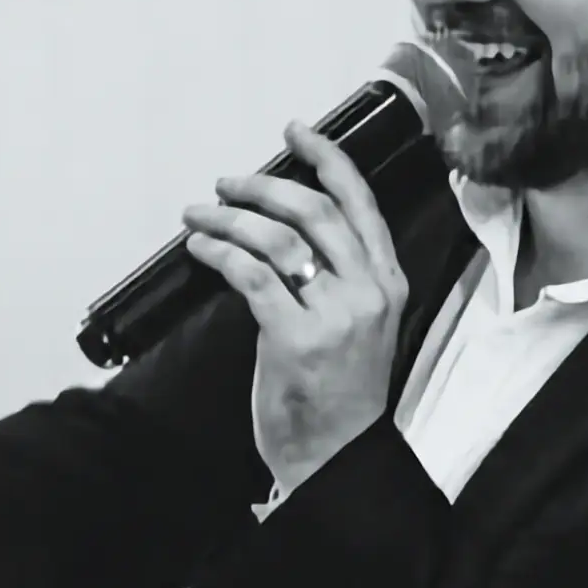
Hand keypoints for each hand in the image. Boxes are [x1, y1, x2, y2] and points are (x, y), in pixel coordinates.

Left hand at [181, 119, 407, 494]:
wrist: (335, 456)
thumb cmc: (340, 392)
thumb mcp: (360, 324)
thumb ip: (339, 275)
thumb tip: (282, 225)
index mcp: (388, 282)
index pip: (360, 202)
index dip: (326, 157)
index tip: (296, 130)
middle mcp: (368, 292)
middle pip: (313, 210)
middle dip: (262, 184)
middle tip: (226, 182)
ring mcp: (334, 316)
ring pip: (277, 238)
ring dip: (229, 216)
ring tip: (200, 215)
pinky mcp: (295, 339)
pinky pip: (251, 275)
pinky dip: (220, 251)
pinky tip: (202, 248)